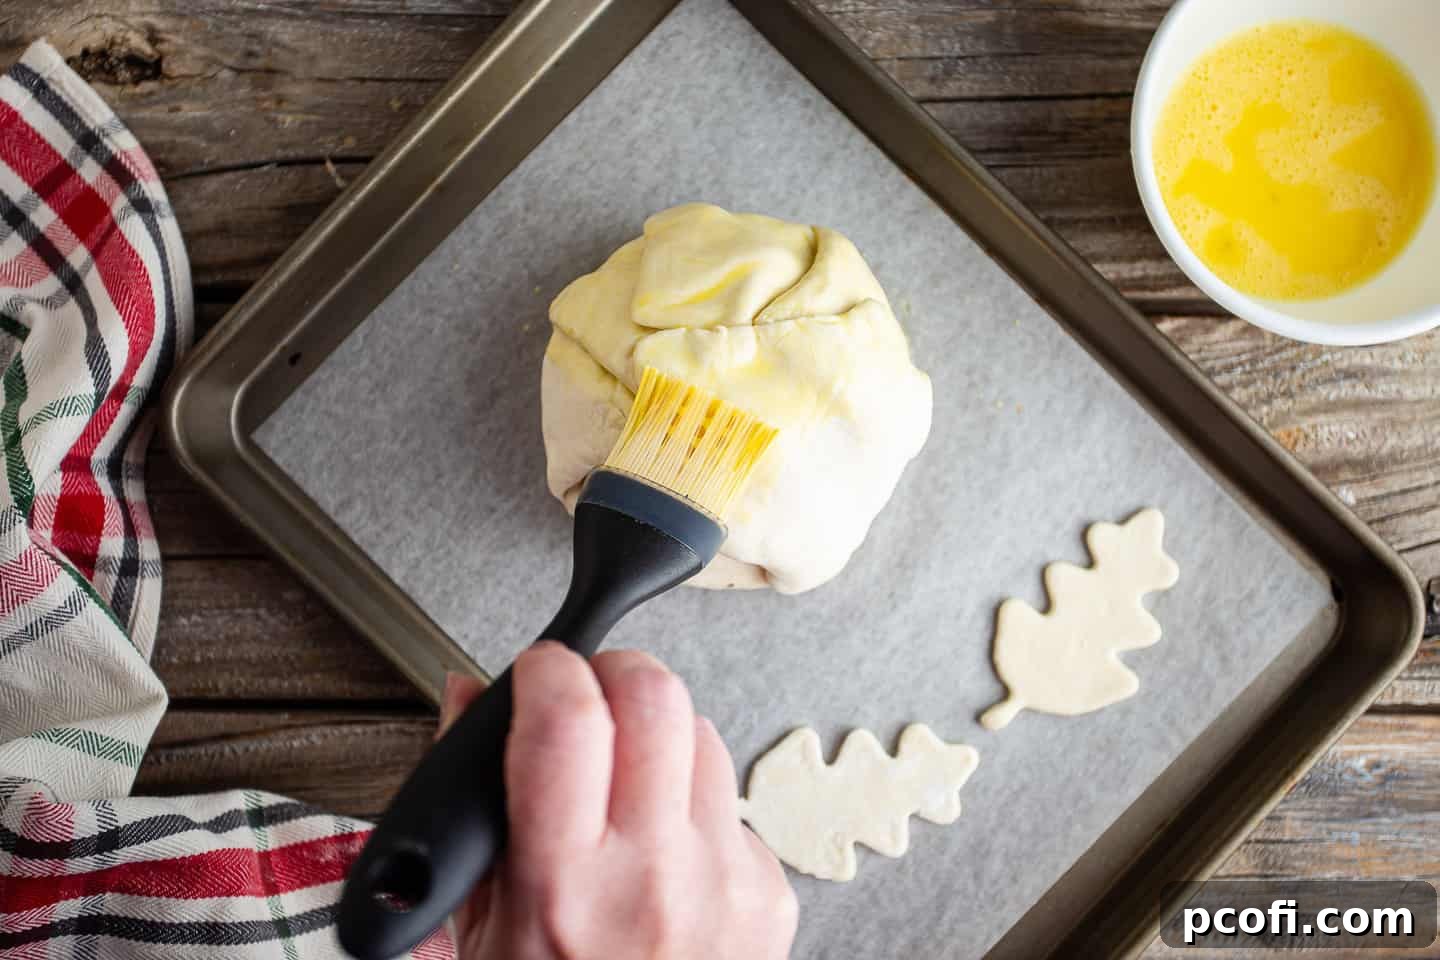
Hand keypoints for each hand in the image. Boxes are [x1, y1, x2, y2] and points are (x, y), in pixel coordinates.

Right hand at [440, 643, 796, 959]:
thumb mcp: (477, 929)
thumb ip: (472, 803)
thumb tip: (469, 698)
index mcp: (563, 886)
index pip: (568, 719)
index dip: (548, 668)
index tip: (539, 670)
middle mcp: (655, 877)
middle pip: (658, 696)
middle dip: (617, 672)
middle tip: (592, 696)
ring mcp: (725, 882)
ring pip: (705, 733)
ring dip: (660, 737)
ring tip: (624, 790)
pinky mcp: (772, 894)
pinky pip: (735, 800)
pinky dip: (697, 804)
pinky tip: (666, 851)